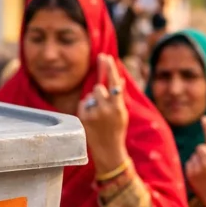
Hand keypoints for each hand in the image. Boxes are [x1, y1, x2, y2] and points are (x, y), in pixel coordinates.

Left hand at [77, 55, 128, 172]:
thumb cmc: (116, 129)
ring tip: (98, 116)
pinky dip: (86, 109)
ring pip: (89, 96)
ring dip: (93, 101)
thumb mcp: (122, 113)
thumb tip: (119, 80)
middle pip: (98, 88)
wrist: (109, 149)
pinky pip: (83, 104)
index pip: (114, 83)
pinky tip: (92, 120)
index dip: (109, 69)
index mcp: (118, 107)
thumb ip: (118, 96)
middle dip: (99, 93)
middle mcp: (106, 109)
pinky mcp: (84, 118)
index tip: (105, 57)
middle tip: (103, 104)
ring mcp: (94, 114)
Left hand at [185, 117, 205, 206]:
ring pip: (194, 155)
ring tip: (204, 172)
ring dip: (198, 160)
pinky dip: (193, 166)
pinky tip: (199, 176)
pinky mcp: (190, 174)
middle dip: (203, 152)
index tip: (204, 118)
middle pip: (200, 147)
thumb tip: (205, 145)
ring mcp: (197, 169)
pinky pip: (189, 162)